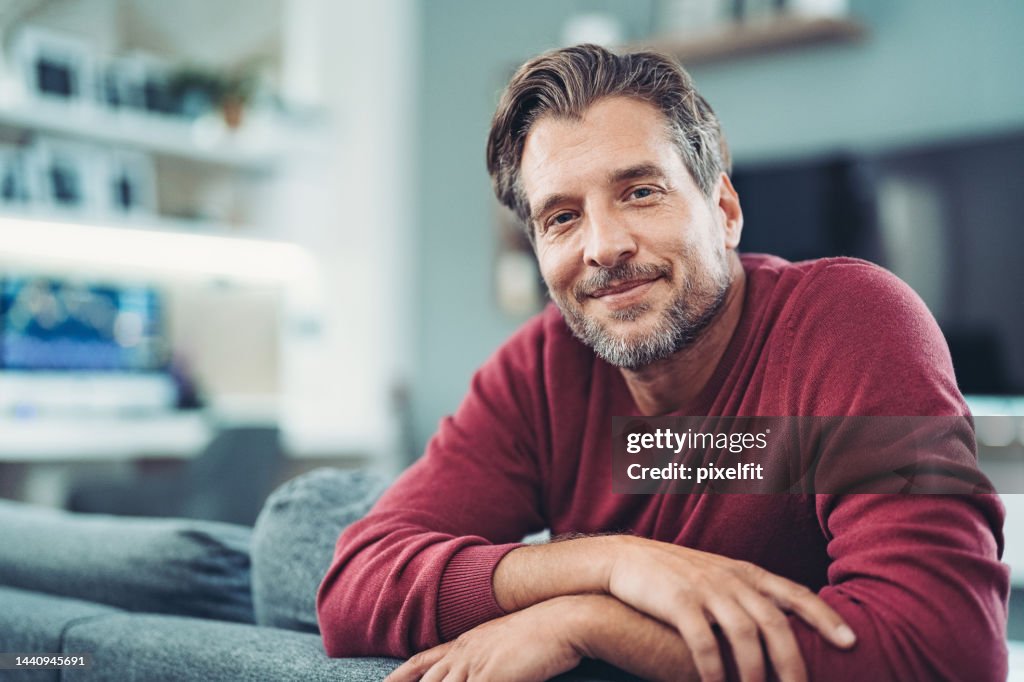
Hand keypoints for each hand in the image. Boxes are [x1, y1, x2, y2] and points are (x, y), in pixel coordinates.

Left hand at [384, 596, 586, 681]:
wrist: (566, 617)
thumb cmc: (546, 630)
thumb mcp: (508, 641)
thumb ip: (492, 658)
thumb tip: (489, 669)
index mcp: (466, 642)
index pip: (422, 662)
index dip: (399, 677)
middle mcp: (465, 652)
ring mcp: (476, 665)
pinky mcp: (491, 677)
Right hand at [606, 536, 855, 681]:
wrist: (625, 559)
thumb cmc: (675, 575)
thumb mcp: (719, 576)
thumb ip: (749, 597)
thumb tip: (783, 629)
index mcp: (746, 572)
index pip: (796, 593)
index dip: (825, 617)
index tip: (851, 642)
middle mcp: (731, 579)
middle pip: (775, 622)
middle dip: (794, 662)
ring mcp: (705, 589)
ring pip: (744, 634)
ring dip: (755, 673)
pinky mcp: (677, 602)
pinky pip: (703, 640)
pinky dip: (714, 668)